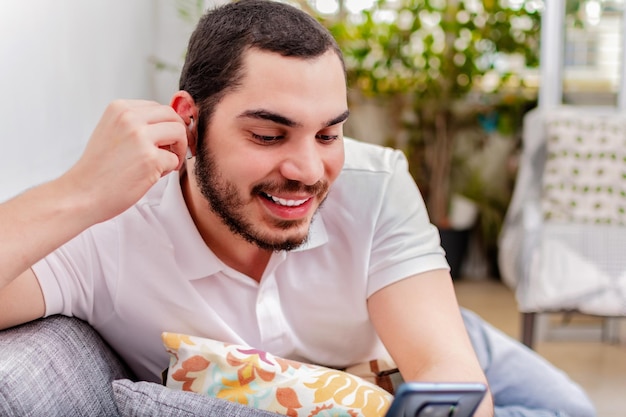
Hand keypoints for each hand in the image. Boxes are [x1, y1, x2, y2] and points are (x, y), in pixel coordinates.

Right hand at [61, 99, 187, 223]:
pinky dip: (169, 169)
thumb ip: (136, 124)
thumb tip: (170, 123)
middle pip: (172, 116)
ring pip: (179, 132)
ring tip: (164, 163)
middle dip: (178, 134)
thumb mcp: (112, 132)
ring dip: (179, 149)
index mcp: (119, 108)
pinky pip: (175, 159)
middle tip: (173, 151)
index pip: (159, 107)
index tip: (166, 139)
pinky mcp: (150, 159)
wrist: (81, 194)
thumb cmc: (98, 169)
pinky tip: (152, 175)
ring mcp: (140, 138)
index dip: (167, 125)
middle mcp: (129, 118)